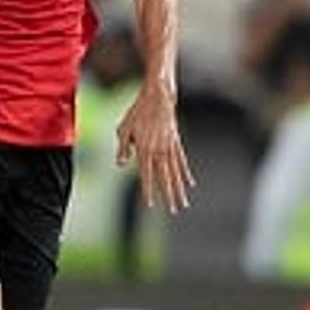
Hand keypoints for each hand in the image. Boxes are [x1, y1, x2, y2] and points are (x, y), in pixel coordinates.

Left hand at [116, 85, 193, 212]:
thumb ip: (122, 148)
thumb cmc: (137, 113)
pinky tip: (190, 183)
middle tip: (174, 210)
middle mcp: (159, 150)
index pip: (146, 175)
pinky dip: (185, 173)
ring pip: (175, 172)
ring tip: (184, 202)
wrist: (158, 98)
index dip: (148, 190)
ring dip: (179, 188)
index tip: (149, 204)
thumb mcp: (123, 129)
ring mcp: (170, 147)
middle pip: (165, 177)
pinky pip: (182, 161)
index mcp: (145, 149)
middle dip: (168, 195)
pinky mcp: (176, 142)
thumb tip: (120, 164)